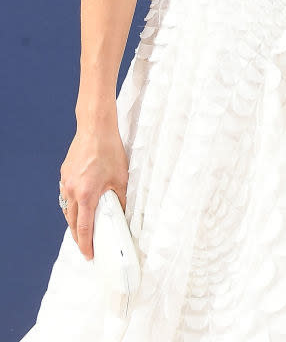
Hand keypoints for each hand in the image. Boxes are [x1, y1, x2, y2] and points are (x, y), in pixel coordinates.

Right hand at [59, 125, 127, 258]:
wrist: (95, 128)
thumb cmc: (111, 151)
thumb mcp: (121, 177)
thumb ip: (120, 199)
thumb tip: (122, 214)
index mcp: (87, 195)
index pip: (84, 228)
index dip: (86, 245)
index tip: (89, 255)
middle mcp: (73, 191)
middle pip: (72, 223)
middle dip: (79, 237)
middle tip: (86, 247)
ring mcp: (66, 183)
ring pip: (67, 210)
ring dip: (74, 221)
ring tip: (83, 229)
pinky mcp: (64, 174)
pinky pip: (66, 196)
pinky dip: (72, 205)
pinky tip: (80, 205)